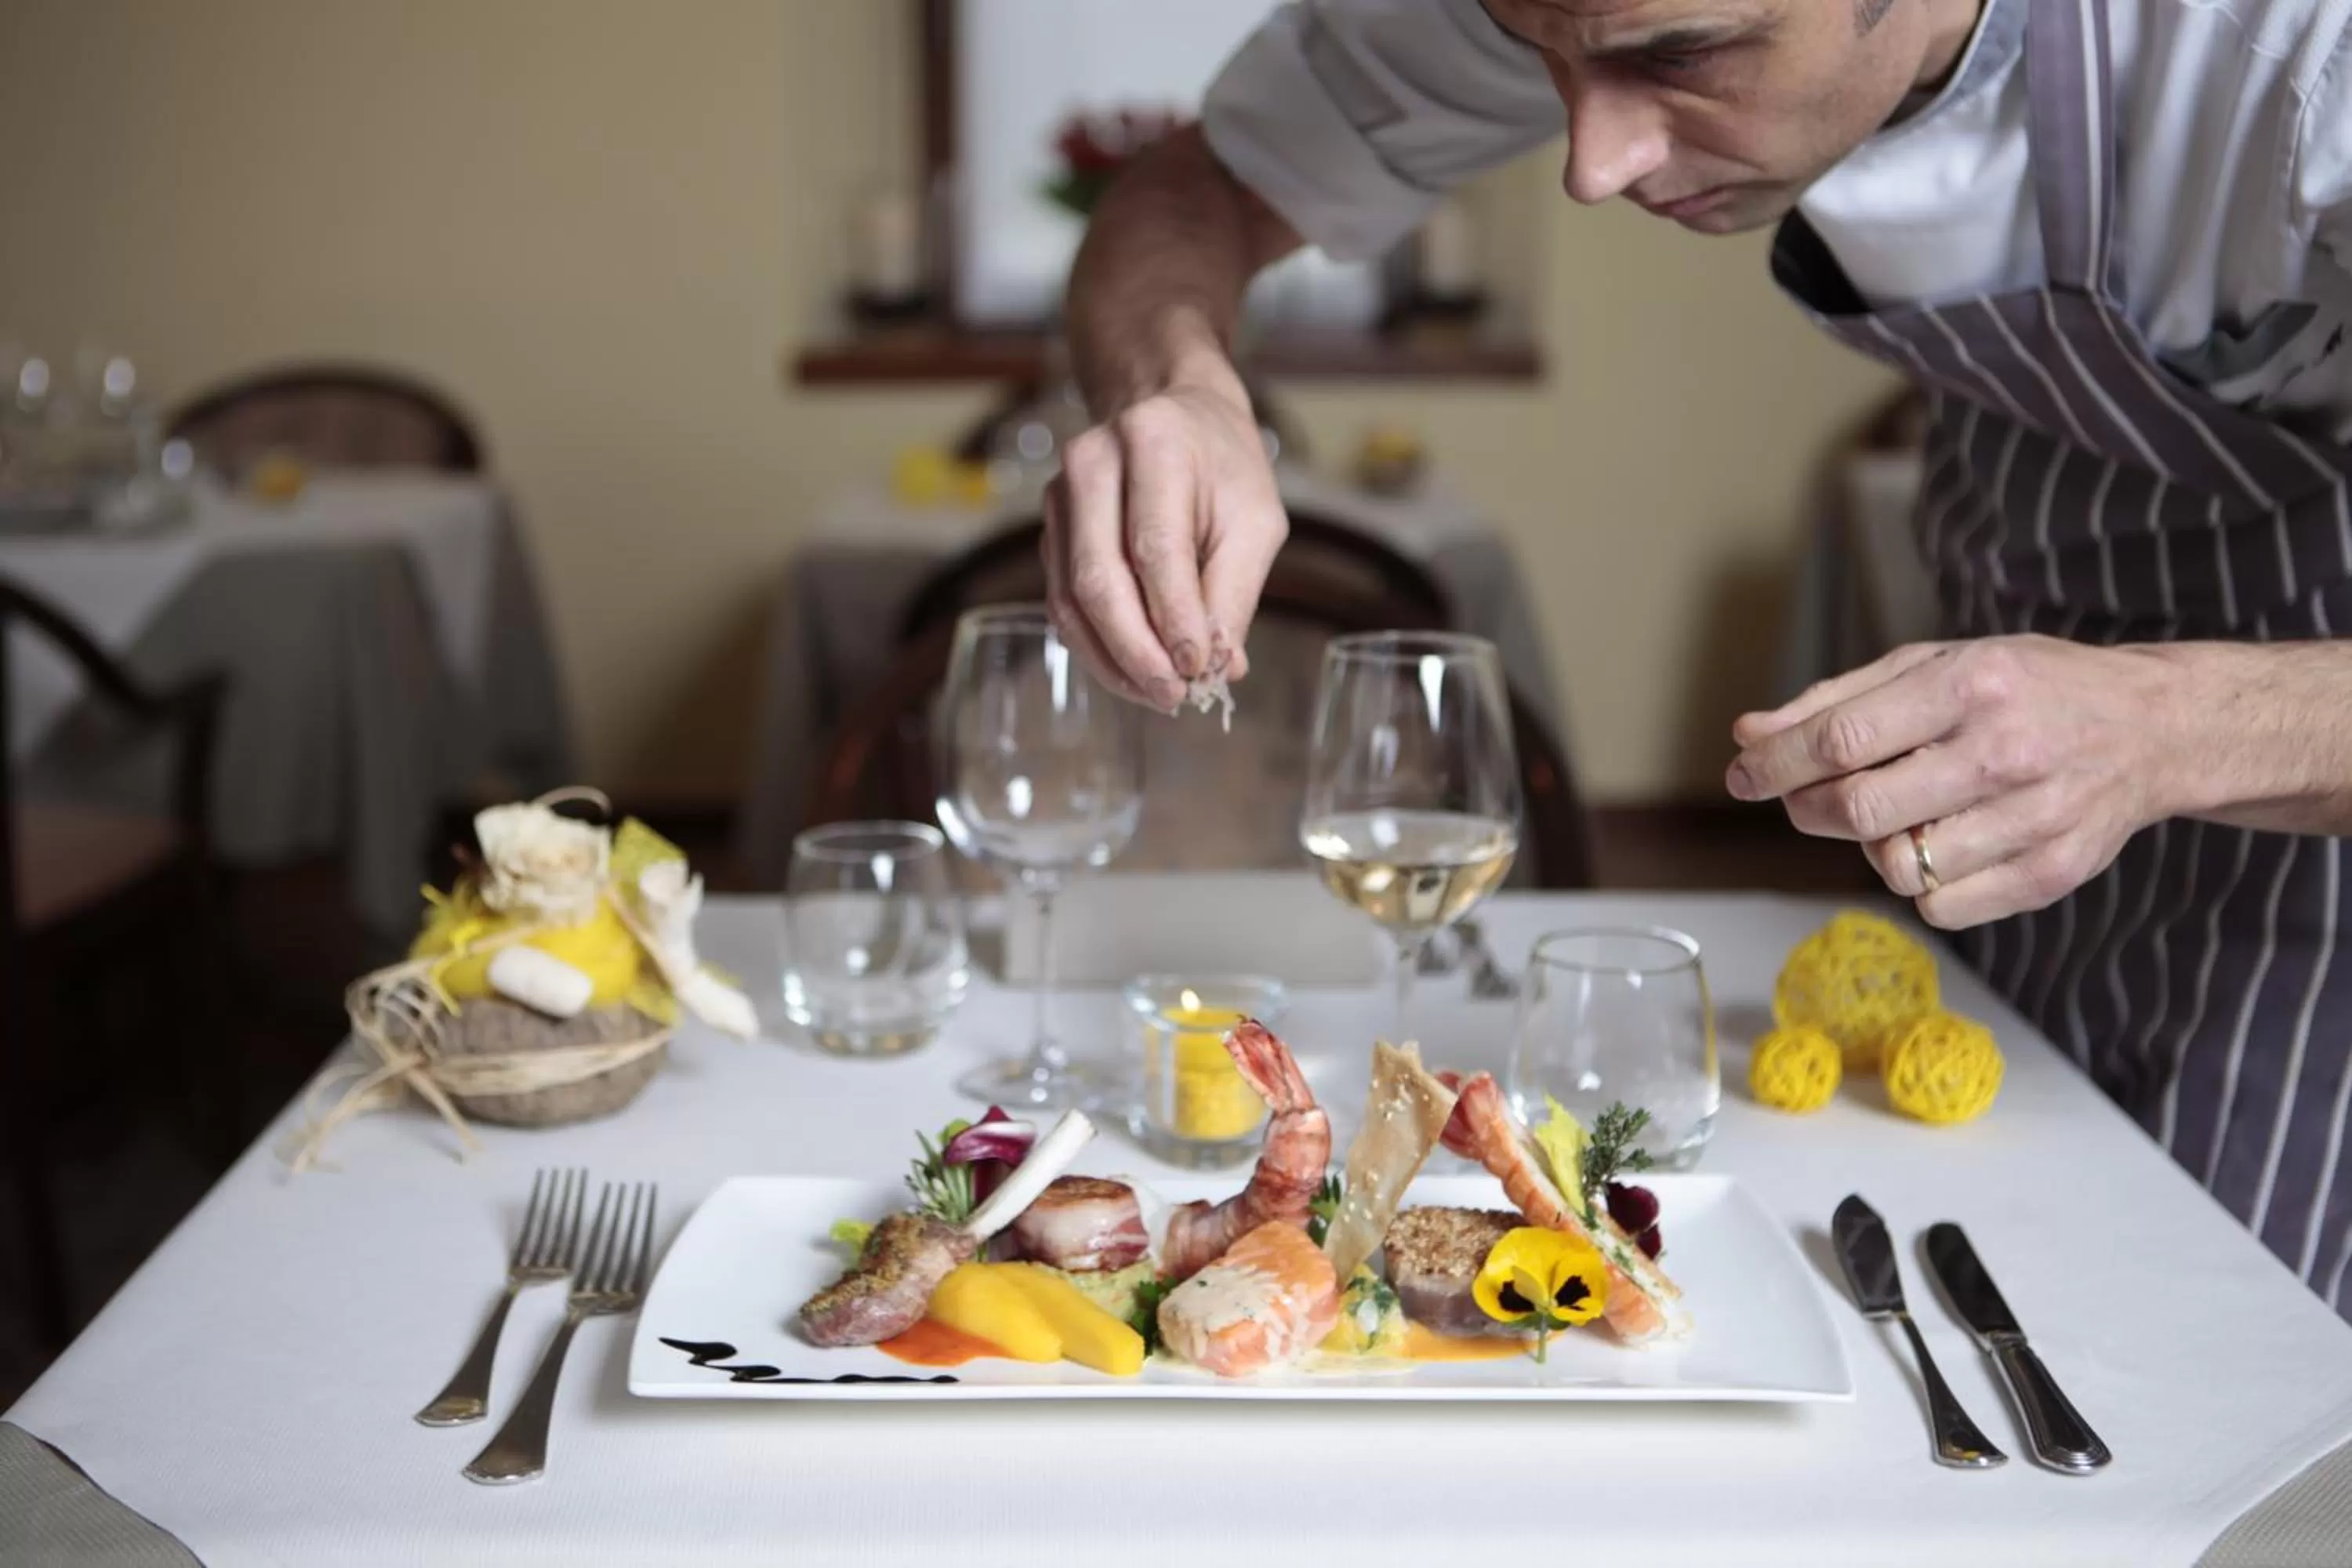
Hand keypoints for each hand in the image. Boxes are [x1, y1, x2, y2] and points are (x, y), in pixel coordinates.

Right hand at [1042, 373, 1285, 708]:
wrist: (1175, 416)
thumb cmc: (1223, 468)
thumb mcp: (1255, 520)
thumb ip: (1234, 592)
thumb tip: (1218, 668)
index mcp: (1153, 442)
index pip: (1155, 546)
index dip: (1175, 617)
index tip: (1199, 670)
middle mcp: (1092, 463)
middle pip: (1099, 577)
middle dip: (1137, 650)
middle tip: (1174, 696)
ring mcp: (1059, 496)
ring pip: (1070, 598)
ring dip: (1113, 659)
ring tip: (1158, 694)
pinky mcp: (1050, 530)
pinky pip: (1062, 602)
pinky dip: (1097, 647)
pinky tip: (1133, 673)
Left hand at [1725, 636, 2190, 927]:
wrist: (2153, 727)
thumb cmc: (2025, 690)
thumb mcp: (1935, 666)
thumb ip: (1837, 701)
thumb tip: (1749, 735)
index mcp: (1970, 685)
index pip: (1842, 739)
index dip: (1776, 765)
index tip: (1744, 775)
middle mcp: (2005, 750)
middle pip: (1862, 810)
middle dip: (1808, 810)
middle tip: (1804, 800)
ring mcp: (2035, 816)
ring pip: (1897, 865)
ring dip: (1873, 846)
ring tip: (1897, 813)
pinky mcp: (2054, 872)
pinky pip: (1941, 905)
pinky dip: (1921, 885)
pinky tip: (1943, 845)